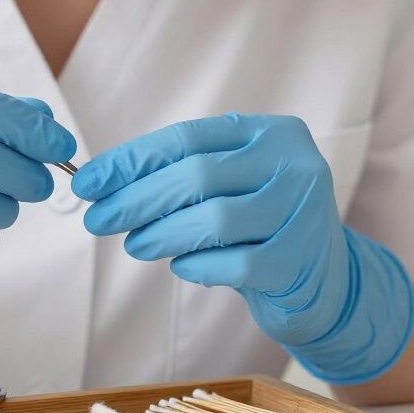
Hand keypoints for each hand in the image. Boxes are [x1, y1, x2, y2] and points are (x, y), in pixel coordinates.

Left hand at [71, 114, 412, 383]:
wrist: (326, 280)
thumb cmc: (259, 224)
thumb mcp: (230, 183)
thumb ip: (180, 175)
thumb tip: (102, 183)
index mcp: (269, 132)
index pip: (186, 138)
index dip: (131, 160)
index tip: (88, 182)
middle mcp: (293, 163)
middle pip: (196, 175)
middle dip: (135, 199)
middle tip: (97, 220)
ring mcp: (302, 211)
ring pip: (214, 219)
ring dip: (161, 233)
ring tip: (135, 246)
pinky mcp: (299, 260)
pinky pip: (234, 263)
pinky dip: (197, 265)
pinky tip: (180, 267)